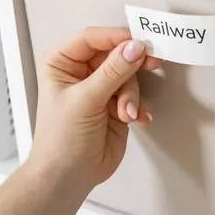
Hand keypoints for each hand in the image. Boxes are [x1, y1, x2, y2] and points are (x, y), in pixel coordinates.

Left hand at [28, 26, 163, 194]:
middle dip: (132, 67)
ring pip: (129, 78)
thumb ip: (113, 72)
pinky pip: (136, 97)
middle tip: (153, 62)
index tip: (139, 41)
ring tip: (126, 114)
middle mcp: (82, 74)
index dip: (116, 38)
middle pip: (115, 56)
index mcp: (63, 64)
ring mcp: (101, 91)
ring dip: (132, 96)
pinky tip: (137, 119)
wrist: (69, 176)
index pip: (92, 39)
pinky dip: (139, 108)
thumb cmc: (61, 139)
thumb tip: (134, 48)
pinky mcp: (116, 108)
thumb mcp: (86, 100)